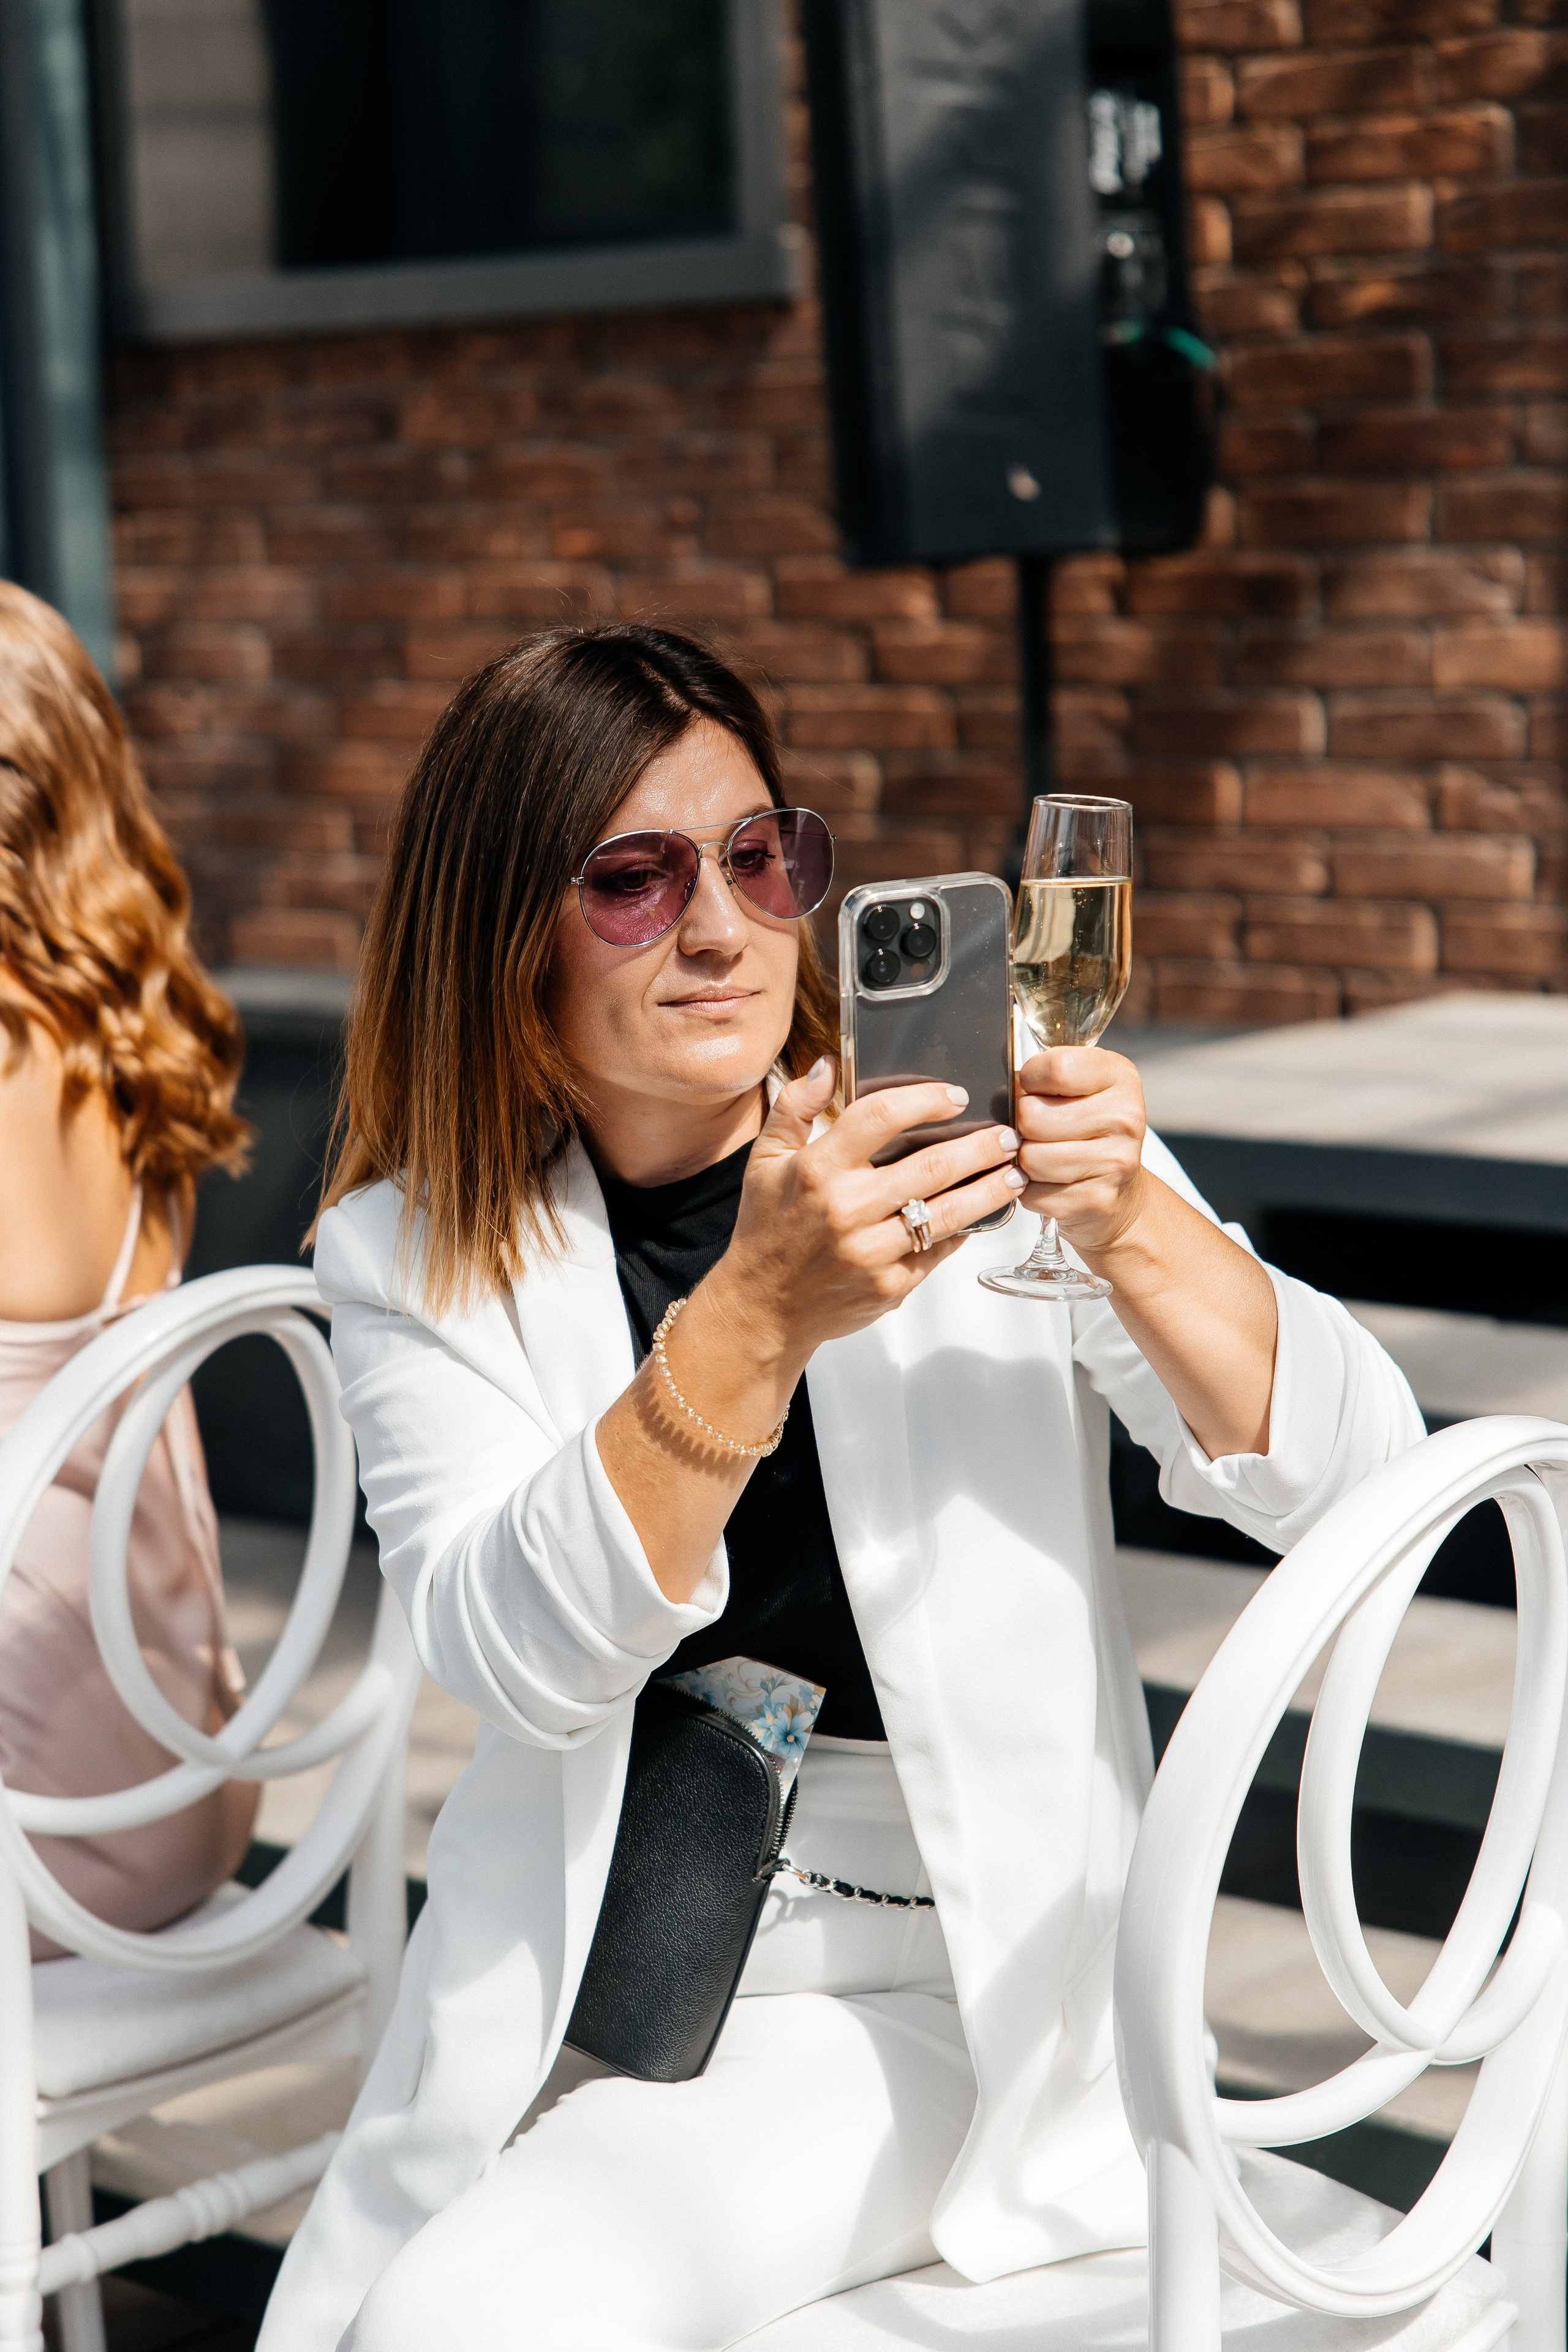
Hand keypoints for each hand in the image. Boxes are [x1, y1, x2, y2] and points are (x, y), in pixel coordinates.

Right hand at [705, 1058, 1024, 1367]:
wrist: (762, 1307)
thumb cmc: (766, 1229)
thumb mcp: (764, 1160)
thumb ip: (794, 1106)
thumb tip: (830, 1064)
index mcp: (816, 1170)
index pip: (880, 1117)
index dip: (925, 1100)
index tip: (955, 1095)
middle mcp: (846, 1210)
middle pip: (930, 1167)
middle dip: (979, 1147)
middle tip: (1007, 1134)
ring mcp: (870, 1252)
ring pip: (946, 1213)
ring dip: (988, 1190)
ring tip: (1014, 1172)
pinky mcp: (889, 1287)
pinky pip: (938, 1252)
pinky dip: (964, 1231)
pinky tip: (982, 1214)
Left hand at [1014, 1047, 1148, 1260]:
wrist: (1119, 1192)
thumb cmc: (1086, 1129)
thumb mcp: (1080, 1087)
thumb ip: (1045, 1074)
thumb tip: (996, 1085)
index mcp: (1119, 1076)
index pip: (1055, 1067)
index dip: (1029, 1079)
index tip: (1034, 1089)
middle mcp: (1125, 1117)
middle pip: (1032, 1116)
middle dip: (1022, 1125)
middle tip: (1036, 1130)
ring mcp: (1115, 1161)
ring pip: (1030, 1157)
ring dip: (1024, 1161)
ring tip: (1043, 1156)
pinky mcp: (1098, 1199)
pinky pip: (1033, 1192)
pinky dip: (1031, 1190)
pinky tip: (1050, 1183)